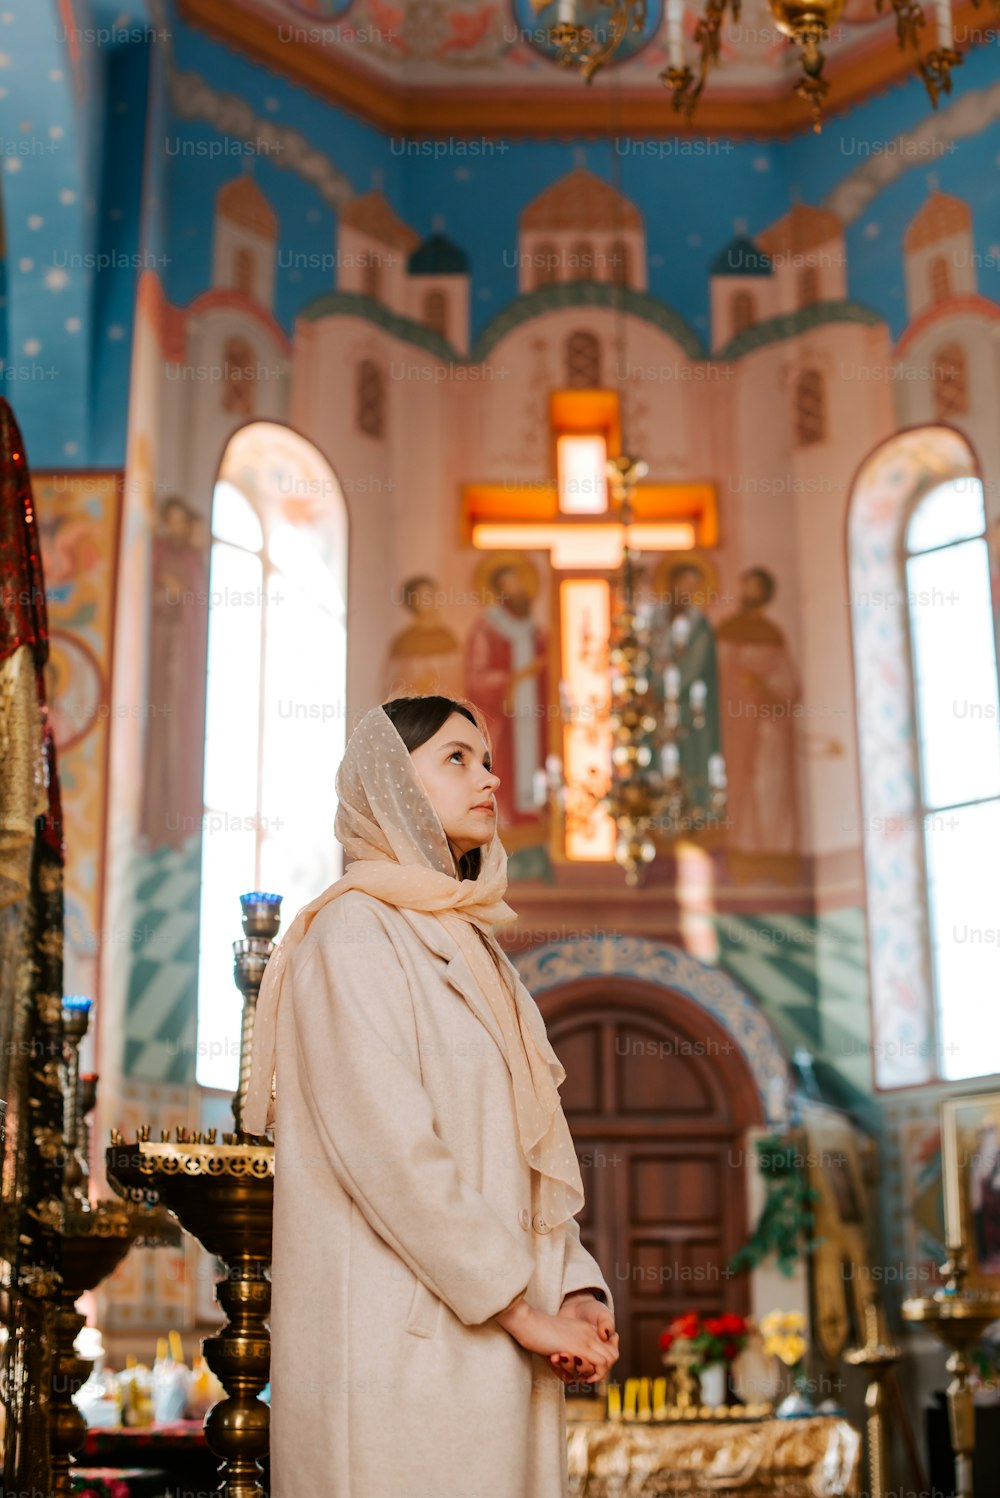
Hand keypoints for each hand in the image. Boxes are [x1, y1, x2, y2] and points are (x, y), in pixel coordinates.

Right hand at [496, 1299, 617, 1384]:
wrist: (527, 1322)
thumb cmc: (536, 1335)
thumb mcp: (555, 1347)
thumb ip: (565, 1362)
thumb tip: (570, 1380)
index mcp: (585, 1329)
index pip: (608, 1346)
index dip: (602, 1363)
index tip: (587, 1373)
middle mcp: (589, 1332)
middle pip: (613, 1354)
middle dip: (604, 1371)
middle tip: (586, 1378)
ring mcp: (586, 1338)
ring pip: (610, 1359)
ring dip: (600, 1374)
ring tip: (583, 1379)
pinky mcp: (580, 1347)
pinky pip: (601, 1363)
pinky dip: (596, 1375)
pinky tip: (580, 1378)